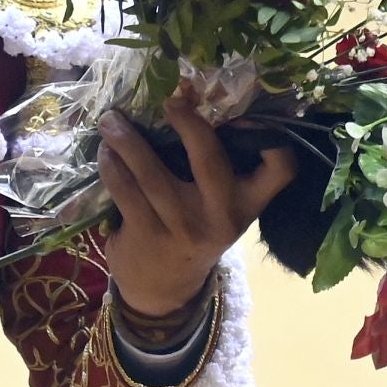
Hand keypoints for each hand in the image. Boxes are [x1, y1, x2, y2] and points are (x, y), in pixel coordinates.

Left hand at [96, 93, 298, 317]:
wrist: (165, 288)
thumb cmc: (194, 228)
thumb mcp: (220, 207)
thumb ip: (218, 168)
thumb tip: (189, 98)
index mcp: (248, 203)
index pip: (280, 169)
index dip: (272, 139)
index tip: (245, 113)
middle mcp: (221, 215)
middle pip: (209, 159)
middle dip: (188, 122)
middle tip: (169, 98)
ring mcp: (183, 227)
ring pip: (151, 173)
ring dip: (126, 140)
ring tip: (110, 120)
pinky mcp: (148, 236)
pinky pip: (125, 191)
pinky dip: (112, 165)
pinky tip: (106, 152)